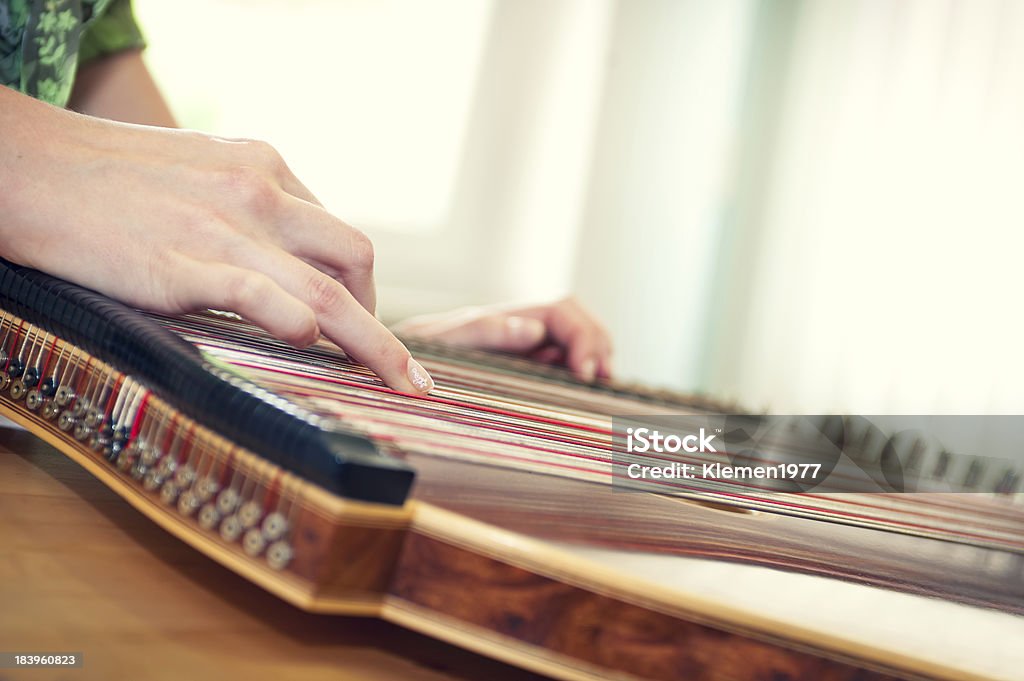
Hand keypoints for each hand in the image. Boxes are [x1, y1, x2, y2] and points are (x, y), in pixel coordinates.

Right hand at [0, 86, 432, 393]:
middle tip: (394, 366)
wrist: (28, 167)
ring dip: (374, 343)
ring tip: (403, 382)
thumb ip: (248, 211)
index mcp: (265, 168)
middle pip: (354, 258)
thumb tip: (282, 262)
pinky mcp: (183, 263)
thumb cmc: (110, 179)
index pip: (337, 233)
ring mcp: (225, 228)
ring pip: (326, 289)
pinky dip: (298, 323)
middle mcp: (260, 192)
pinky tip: (315, 348)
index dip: (360, 286)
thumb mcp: (201, 174)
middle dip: (383, 320)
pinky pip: (260, 294)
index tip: (363, 323)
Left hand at [393, 298, 612, 381]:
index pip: (562, 312)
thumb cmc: (410, 352)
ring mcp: (519, 345)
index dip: (583, 337)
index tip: (585, 372)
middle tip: (601, 379)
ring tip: (596, 383)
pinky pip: (558, 361)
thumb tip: (530, 329)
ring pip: (572, 339)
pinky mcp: (517, 366)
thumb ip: (484, 331)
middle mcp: (516, 326)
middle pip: (576, 319)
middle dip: (597, 344)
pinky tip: (577, 387)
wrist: (383, 361)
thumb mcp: (443, 342)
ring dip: (592, 355)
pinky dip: (576, 370)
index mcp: (504, 316)